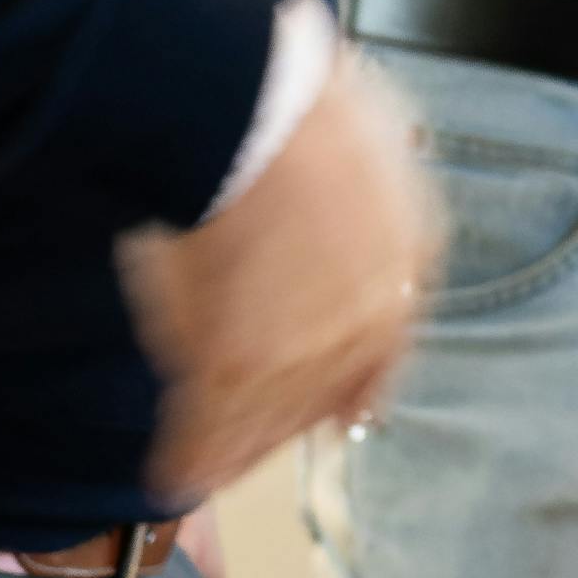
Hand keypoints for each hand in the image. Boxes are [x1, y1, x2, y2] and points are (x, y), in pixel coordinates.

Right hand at [116, 59, 441, 510]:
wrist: (258, 110)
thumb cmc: (304, 104)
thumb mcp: (375, 141)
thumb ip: (374, 192)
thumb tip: (363, 184)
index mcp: (405, 268)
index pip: (385, 352)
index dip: (351, 384)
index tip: (340, 414)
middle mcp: (367, 323)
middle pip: (326, 397)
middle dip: (288, 423)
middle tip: (252, 450)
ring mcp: (303, 350)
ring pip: (268, 424)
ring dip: (235, 451)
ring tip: (204, 470)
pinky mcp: (237, 365)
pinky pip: (210, 430)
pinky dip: (189, 456)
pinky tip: (172, 473)